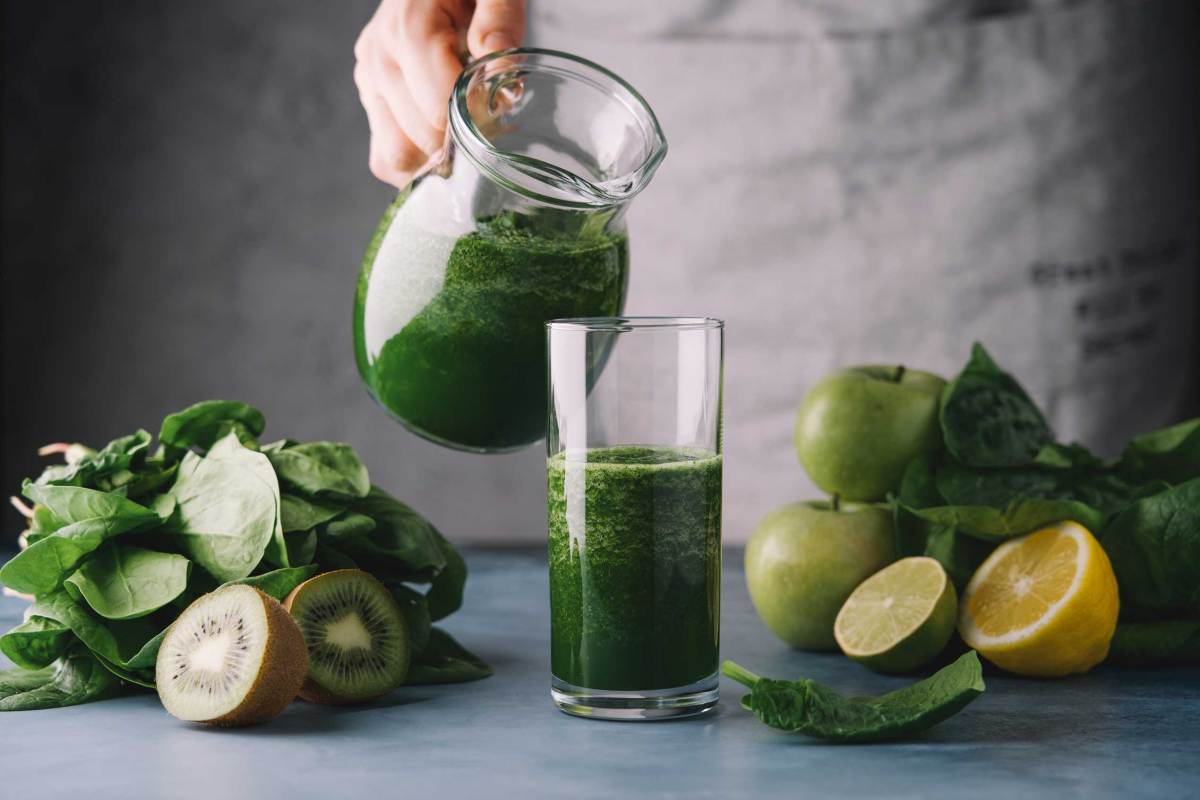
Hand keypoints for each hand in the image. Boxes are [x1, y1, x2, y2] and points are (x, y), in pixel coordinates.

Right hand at [354, 0, 525, 187]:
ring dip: (435, 160)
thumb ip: (500, 20)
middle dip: (460, 143)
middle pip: (419, 136)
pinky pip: (384, 157)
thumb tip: (501, 67)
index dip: (475, 120)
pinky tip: (443, 149)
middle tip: (490, 128)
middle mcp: (379, 56)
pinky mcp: (370, 99)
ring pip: (395, 155)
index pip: (438, 104)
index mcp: (408, 26)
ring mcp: (369, 81)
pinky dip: (415, 164)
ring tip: (466, 142)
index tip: (501, 111)